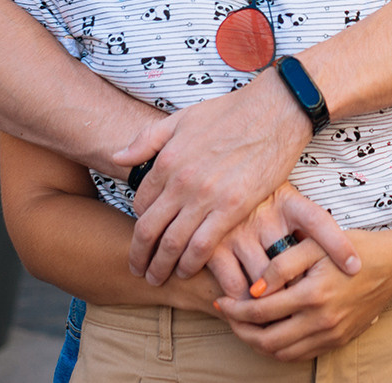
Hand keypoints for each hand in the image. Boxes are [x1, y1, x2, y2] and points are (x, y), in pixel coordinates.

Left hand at [116, 74, 312, 284]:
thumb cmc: (230, 113)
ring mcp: (206, 197)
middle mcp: (181, 182)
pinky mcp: (232, 209)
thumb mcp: (181, 119)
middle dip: (138, 256)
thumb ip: (146, 140)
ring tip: (156, 279)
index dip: (139, 223)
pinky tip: (187, 272)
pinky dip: (190, 265)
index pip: (140, 204)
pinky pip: (202, 247)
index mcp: (167, 160)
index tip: (144, 235)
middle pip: (148, 230)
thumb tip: (117, 157)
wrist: (273, 112)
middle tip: (136, 270)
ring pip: (171, 244)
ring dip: (160, 267)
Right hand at [204, 184, 359, 300]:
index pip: (318, 220)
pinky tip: (247, 307)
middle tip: (306, 308)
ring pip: (263, 282)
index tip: (354, 267)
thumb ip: (306, 222)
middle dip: (297, 290)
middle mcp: (262, 214)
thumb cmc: (251, 202)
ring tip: (276, 316)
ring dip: (270, 303)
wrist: (199, 193)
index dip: (337, 244)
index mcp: (285, 201)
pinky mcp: (212, 248)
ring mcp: (237, 231)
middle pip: (290, 264)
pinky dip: (243, 303)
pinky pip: (235, 288)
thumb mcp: (281, 198)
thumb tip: (348, 256)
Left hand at [216, 228, 391, 361]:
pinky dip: (280, 348)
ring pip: (282, 353)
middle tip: (228, 316)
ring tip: (245, 324)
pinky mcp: (339, 341)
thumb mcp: (315, 243)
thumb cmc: (353, 247)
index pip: (260, 312)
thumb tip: (254, 290)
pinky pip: (301, 354)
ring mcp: (332, 335)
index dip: (235, 309)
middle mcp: (322, 321)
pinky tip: (271, 331)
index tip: (223, 300)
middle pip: (267, 341)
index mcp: (313, 294)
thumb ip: (281, 265)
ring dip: (258, 343)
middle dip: (241, 330)